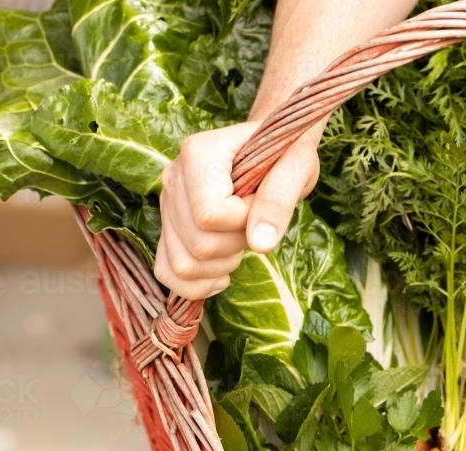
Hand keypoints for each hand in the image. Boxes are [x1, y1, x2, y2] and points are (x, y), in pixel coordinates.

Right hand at [156, 122, 321, 298]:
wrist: (273, 149)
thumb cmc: (286, 153)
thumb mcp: (298, 166)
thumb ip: (279, 200)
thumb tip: (260, 244)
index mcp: (199, 154)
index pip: (209, 215)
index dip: (244, 222)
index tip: (261, 202)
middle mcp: (173, 177)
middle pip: (198, 244)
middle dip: (237, 246)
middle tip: (255, 222)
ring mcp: (166, 204)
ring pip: (183, 264)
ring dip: (221, 267)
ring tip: (241, 241)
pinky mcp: (168, 227)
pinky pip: (168, 272)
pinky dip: (197, 285)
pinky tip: (223, 274)